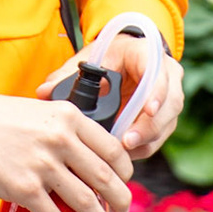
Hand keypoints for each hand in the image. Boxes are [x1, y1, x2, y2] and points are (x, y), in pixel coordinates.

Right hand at [0, 92, 133, 211]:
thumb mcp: (39, 110)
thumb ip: (63, 129)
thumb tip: (85, 159)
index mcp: (68, 117)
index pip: (111, 148)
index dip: (124, 171)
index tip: (124, 183)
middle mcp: (60, 139)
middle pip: (105, 177)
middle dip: (120, 201)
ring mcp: (43, 165)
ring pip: (86, 202)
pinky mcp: (25, 189)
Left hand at [35, 32, 183, 159]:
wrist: (126, 57)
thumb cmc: (107, 56)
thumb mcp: (89, 58)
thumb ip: (67, 74)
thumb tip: (42, 92)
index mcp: (148, 54)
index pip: (158, 73)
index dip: (156, 93)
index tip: (147, 111)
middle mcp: (166, 75)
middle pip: (168, 104)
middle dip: (148, 126)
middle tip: (126, 142)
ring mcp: (170, 97)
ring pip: (166, 124)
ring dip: (146, 141)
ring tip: (122, 155)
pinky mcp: (166, 117)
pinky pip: (158, 137)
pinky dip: (142, 147)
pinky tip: (123, 157)